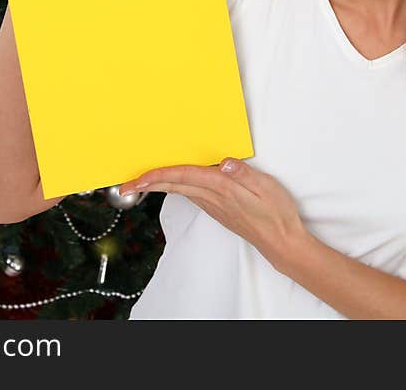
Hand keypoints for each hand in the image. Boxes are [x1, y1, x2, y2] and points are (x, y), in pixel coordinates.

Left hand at [118, 158, 307, 269]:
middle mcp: (212, 198)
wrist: (281, 242)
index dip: (157, 176)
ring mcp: (213, 205)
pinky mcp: (217, 209)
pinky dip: (174, 187)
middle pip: (173, 186)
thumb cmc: (276, 214)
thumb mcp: (266, 187)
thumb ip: (243, 174)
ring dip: (157, 185)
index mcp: (222, 188)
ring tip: (140, 181)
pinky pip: (189, 194)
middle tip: (124, 186)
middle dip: (147, 184)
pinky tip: (171, 184)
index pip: (182, 177)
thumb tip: (224, 163)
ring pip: (179, 190)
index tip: (136, 179)